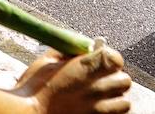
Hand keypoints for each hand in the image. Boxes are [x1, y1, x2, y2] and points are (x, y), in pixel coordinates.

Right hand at [13, 46, 131, 113]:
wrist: (29, 113)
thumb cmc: (34, 88)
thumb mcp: (47, 61)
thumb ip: (68, 52)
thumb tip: (82, 47)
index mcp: (85, 67)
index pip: (116, 59)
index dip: (111, 60)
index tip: (103, 62)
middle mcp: (96, 87)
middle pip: (124, 81)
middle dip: (115, 80)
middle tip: (102, 82)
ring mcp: (98, 108)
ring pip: (124, 103)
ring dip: (115, 100)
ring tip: (102, 99)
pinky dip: (110, 113)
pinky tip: (98, 111)